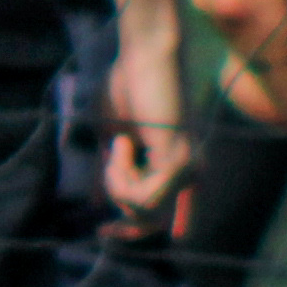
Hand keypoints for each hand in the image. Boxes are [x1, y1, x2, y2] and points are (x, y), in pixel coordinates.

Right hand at [98, 22, 192, 224]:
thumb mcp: (110, 135)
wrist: (146, 53)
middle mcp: (190, 173)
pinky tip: (126, 142)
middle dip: (116, 194)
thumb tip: (96, 205)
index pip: (162, 218)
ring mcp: (188, 171)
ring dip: (116, 180)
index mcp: (178, 166)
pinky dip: (121, 173)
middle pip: (145, 221)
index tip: (101, 233)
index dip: (132, 233)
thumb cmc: (128, 84)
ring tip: (121, 143)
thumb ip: (110, 171)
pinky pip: (140, 197)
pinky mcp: (179, 165)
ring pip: (140, 211)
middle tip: (113, 154)